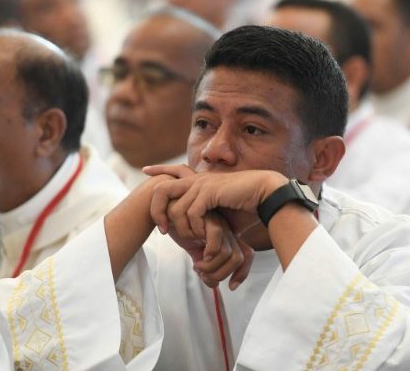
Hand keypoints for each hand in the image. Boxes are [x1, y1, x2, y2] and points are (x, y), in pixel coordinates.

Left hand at [146, 168, 288, 238]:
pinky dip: (196, 228)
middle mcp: (196, 180)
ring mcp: (202, 185)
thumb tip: (197, 232)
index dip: (158, 170)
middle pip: (160, 190)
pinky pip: (191, 213)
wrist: (264, 195)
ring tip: (194, 239)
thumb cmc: (245, 206)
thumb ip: (205, 218)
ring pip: (176, 209)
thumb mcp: (220, 213)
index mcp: (198, 180)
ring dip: (184, 229)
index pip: (171, 171)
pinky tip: (204, 235)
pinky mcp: (210, 192)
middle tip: (164, 231)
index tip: (145, 171)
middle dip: (156, 211)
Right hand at [165, 211, 253, 289]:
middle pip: (238, 259)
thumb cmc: (180, 227)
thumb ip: (204, 265)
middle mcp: (226, 231)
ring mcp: (219, 224)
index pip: (246, 256)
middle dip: (221, 274)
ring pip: (227, 253)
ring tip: (197, 266)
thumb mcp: (194, 250)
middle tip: (203, 275)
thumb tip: (213, 284)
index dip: (242, 273)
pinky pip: (216, 238)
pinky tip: (196, 256)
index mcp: (226, 238)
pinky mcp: (209, 217)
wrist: (165, 208)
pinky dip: (207, 253)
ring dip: (211, 267)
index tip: (232, 286)